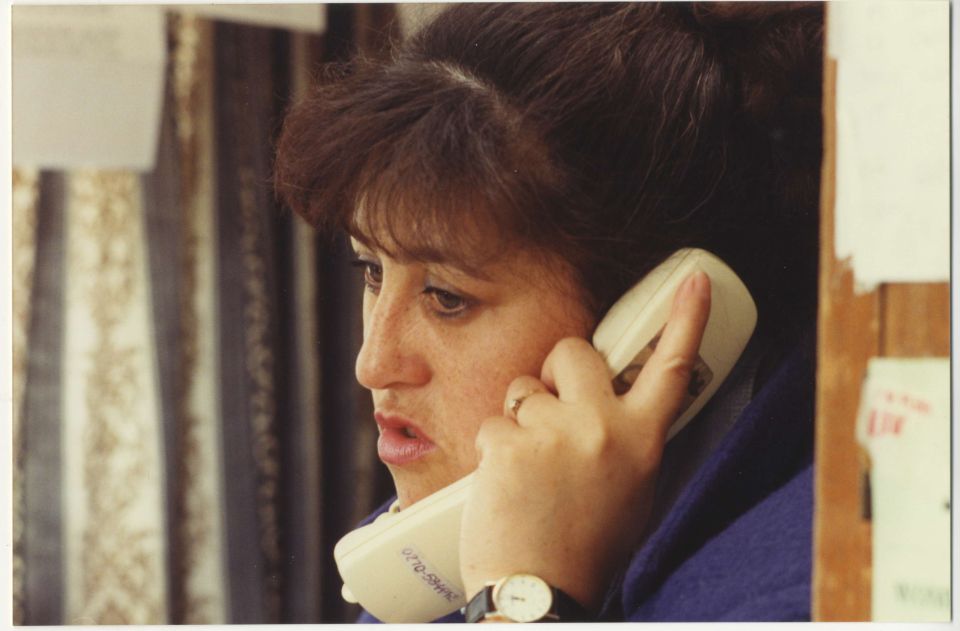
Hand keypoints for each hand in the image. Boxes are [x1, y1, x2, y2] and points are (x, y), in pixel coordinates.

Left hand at [459, 271, 711, 611]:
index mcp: (642, 441)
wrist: (539, 597)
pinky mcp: (510, 444)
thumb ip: (621, 438)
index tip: (692, 279)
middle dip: (554, 369)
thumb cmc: (583, 547)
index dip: (686, 317)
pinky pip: (494, 421)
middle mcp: (604, 428)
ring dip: (520, 419)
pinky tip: (505, 486)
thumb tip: (601, 402)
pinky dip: (494, 448)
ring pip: (522, 389)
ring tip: (528, 471)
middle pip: (572, 350)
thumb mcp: (629, 490)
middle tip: (550, 409)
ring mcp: (556, 433)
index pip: (671, 367)